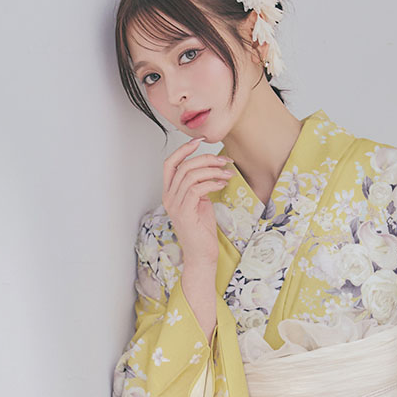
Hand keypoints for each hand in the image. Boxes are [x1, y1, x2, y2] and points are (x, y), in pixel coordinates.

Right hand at [161, 138, 233, 266]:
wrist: (201, 256)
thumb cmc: (202, 231)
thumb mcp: (200, 203)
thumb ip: (199, 186)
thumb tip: (210, 171)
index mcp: (170, 193)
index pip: (170, 163)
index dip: (183, 149)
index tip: (200, 141)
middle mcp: (169, 197)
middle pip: (183, 166)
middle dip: (206, 159)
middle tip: (224, 160)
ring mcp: (175, 205)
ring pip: (190, 175)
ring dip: (212, 170)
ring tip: (228, 173)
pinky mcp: (184, 213)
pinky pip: (197, 189)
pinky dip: (212, 182)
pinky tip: (223, 184)